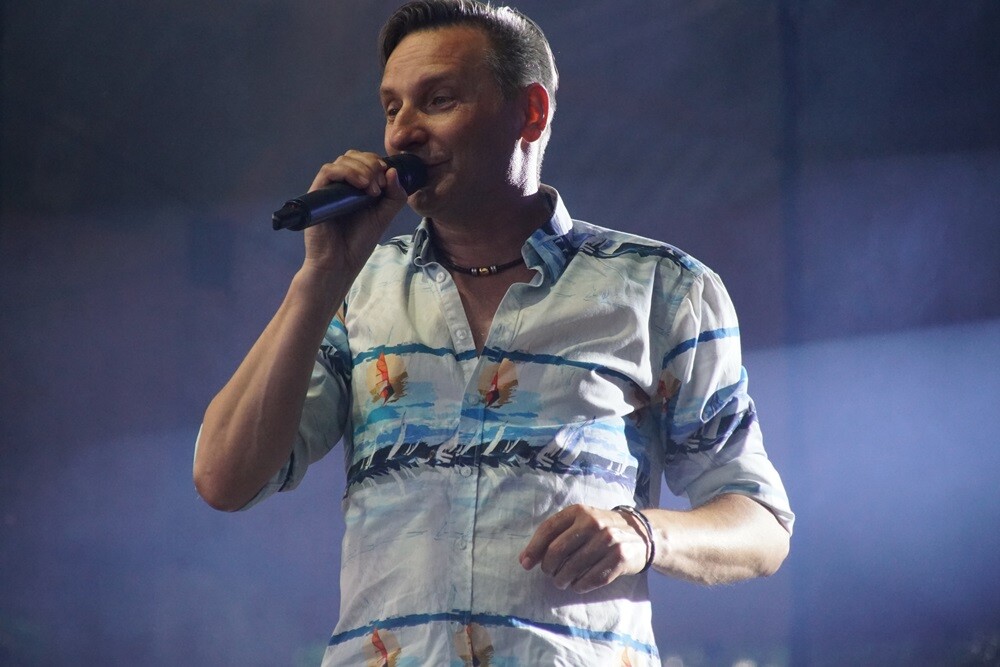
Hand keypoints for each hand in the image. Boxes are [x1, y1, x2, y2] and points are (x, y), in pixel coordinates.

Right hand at [301, 150, 409, 275]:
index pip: (364, 160)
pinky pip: (328, 171)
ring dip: (362, 168)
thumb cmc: (359, 242)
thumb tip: (393, 171)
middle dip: (371, 164)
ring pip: (342, 161)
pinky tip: (361, 185)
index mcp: (356, 187)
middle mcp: (341, 185)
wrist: (340, 263)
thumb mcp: (384, 216)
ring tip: (372, 189)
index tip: (387, 179)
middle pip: (353, 156)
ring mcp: (329, 189)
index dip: (377, 163)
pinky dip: (346, 172)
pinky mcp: (317, 194)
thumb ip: (394, 196)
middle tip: (380, 185)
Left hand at [519, 504, 650, 593]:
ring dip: (562, 580)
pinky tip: (577, 584)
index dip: (534, 549)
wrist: (641, 533)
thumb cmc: (601, 529)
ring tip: (562, 581)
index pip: (548, 529)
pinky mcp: (619, 558)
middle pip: (557, 551)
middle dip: (548, 568)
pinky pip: (591, 579)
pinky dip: (579, 586)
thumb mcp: (580, 522)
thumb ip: (555, 535)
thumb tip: (525, 559)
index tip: (525, 564)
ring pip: (572, 569)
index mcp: (579, 511)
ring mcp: (608, 540)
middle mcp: (593, 523)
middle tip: (550, 573)